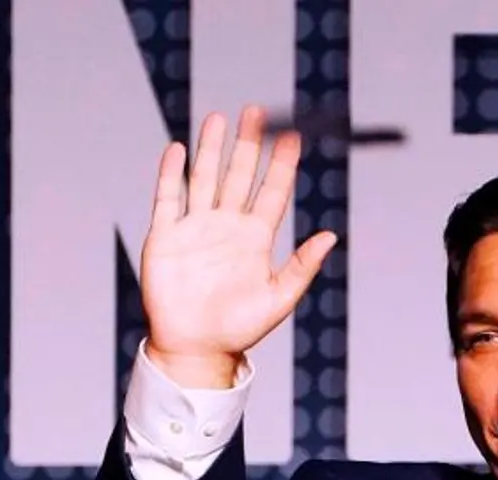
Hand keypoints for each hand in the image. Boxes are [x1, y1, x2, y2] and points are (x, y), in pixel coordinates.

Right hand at [141, 104, 337, 386]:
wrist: (194, 348)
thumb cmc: (238, 329)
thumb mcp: (278, 299)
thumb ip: (302, 267)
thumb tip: (331, 236)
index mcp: (255, 238)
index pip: (273, 191)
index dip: (283, 163)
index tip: (294, 135)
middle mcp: (227, 226)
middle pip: (239, 175)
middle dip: (248, 144)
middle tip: (257, 112)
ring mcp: (196, 228)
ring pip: (205, 178)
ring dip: (211, 149)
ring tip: (219, 118)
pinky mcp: (166, 237)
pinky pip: (168, 198)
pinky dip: (171, 174)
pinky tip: (178, 149)